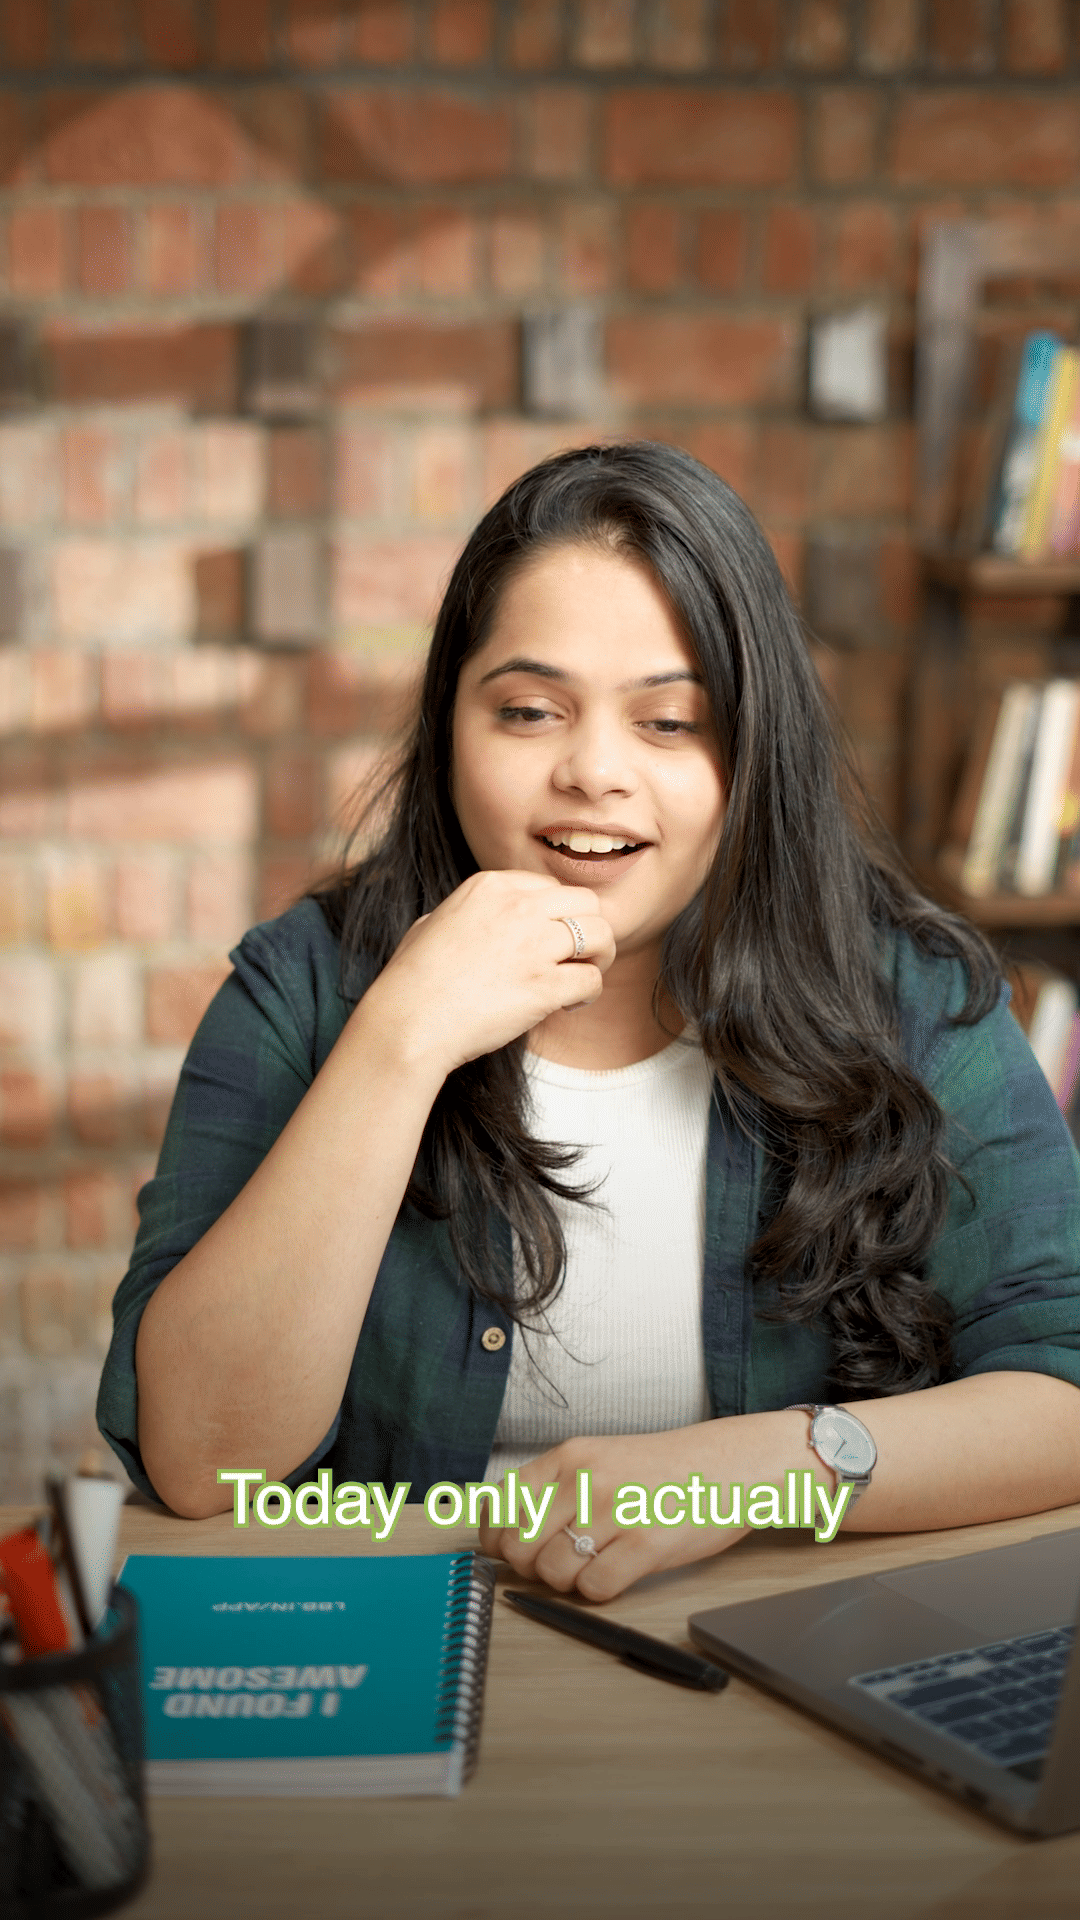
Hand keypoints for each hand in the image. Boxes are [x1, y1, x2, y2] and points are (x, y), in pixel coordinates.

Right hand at [364, 870, 616, 1076]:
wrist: (409, 1021)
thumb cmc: (412, 979)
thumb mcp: (434, 923)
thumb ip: (466, 912)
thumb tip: (478, 920)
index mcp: (491, 886)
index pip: (552, 887)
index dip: (558, 915)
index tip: (549, 939)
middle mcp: (519, 907)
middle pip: (587, 903)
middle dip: (589, 929)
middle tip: (578, 957)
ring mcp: (534, 945)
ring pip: (602, 936)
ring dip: (599, 958)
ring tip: (581, 977)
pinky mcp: (545, 986)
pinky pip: (592, 980)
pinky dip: (588, 994)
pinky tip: (569, 1005)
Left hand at [478, 1428, 749, 1601]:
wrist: (728, 1466)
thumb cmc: (663, 1470)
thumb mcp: (599, 1460)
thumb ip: (554, 1489)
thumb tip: (503, 1532)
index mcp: (569, 1456)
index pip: (500, 1504)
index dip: (496, 1538)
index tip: (507, 1550)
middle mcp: (586, 1479)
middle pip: (519, 1545)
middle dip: (530, 1566)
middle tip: (556, 1562)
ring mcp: (616, 1510)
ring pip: (553, 1571)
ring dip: (567, 1581)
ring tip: (594, 1564)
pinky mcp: (646, 1543)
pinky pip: (594, 1587)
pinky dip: (599, 1591)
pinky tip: (617, 1571)